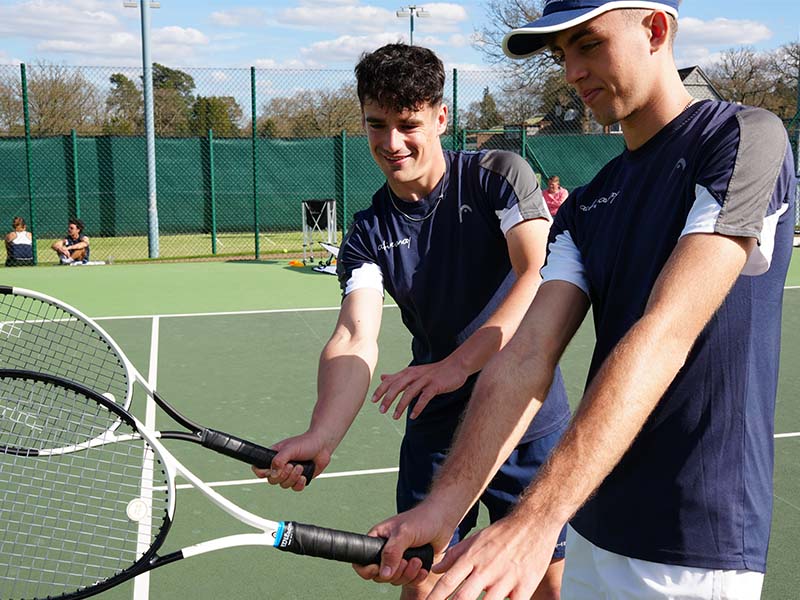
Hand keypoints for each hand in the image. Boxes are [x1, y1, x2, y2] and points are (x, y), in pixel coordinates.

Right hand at [251, 431, 331, 491]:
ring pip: (284, 485)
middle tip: (292, 465)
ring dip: (293, 478)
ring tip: (300, 466)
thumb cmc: (305, 443)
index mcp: (273, 457)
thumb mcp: (290, 449)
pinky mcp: (299, 479)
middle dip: (283, 475)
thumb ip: (279, 460)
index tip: (271, 470)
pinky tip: (303, 476)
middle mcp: (280, 467)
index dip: (262, 473)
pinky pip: (295, 488)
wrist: (322, 445)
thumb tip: (272, 474)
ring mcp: (289, 474)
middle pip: (272, 480)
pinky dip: (299, 484)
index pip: (259, 469)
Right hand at [352, 501, 454, 585]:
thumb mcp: (404, 533)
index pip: (361, 561)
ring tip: (417, 560)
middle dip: (395, 572)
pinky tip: (423, 568)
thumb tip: (383, 573)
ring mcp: (399, 559)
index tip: (379, 568)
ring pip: (395, 580)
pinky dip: (416, 578)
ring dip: (408, 574)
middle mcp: (386, 551)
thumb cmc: (422, 519)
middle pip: (380, 576)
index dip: (368, 570)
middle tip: (407, 561)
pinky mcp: (412, 566)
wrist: (442, 519)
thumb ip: (392, 552)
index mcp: (377, 540)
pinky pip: (409, 581)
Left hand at [372, 358, 468, 419]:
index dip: (381, 390)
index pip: (391, 380)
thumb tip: (383, 378)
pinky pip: (424, 397)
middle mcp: (415, 374)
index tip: (373, 401)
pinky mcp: (435, 386)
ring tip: (394, 417)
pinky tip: (413, 416)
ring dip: (401, 405)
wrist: (456, 365)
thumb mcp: (414, 372)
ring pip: (409, 392)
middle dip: (388, 398)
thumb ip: (398, 376)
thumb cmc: (434, 371)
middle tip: (381, 411)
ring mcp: (425, 380)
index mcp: (408, 372)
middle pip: (397, 386)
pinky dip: (418, 407)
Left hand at [427, 513, 559, 599]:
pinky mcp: (524, 586)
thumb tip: (434, 569)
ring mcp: (505, 579)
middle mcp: (486, 569)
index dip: (434, 598)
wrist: (533, 523)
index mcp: (471, 558)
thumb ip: (454, 555)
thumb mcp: (474, 539)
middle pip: (463, 598)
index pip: (447, 582)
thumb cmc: (501, 533)